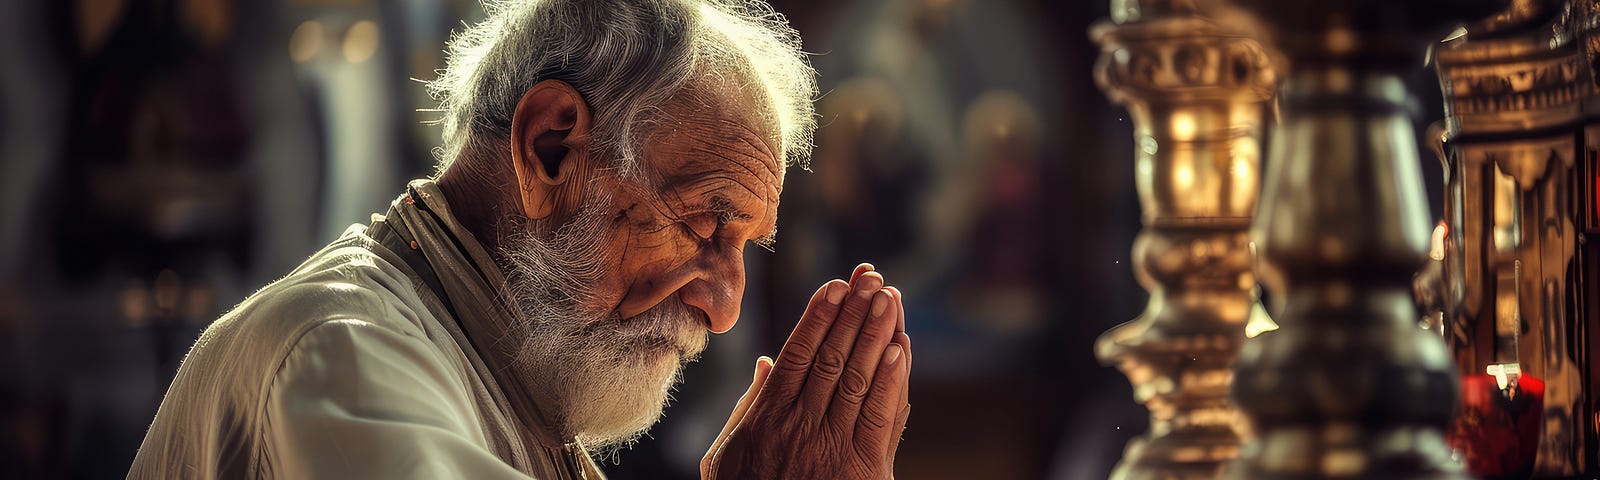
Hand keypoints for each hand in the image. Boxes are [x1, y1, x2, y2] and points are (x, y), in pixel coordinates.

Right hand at [702, 264, 911, 478]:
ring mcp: (831, 447)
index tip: (836, 285)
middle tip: (871, 277)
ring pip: (856, 379)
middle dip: (853, 313)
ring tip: (888, 298)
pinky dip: (891, 382)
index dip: (820, 316)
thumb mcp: (728, 455)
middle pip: (831, 356)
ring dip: (875, 334)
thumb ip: (750, 406)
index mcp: (768, 416)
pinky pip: (879, 418)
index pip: (799, 354)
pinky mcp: (861, 471)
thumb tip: (766, 363)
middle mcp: (799, 425)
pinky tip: (899, 350)